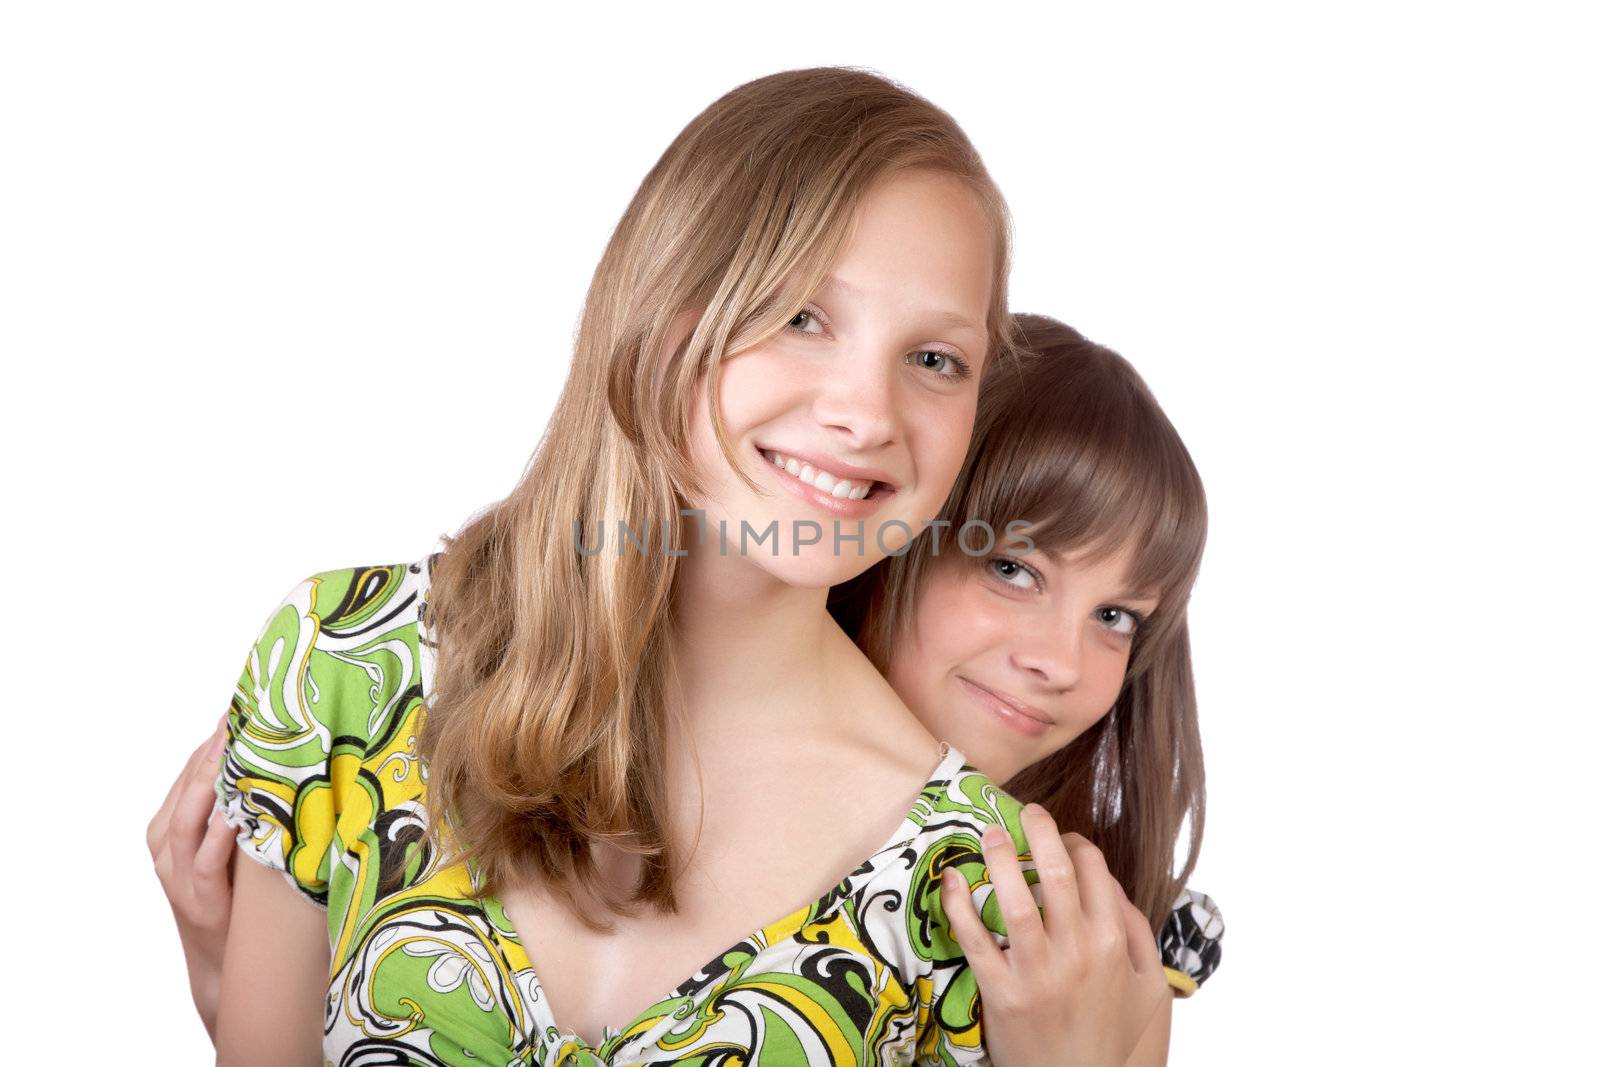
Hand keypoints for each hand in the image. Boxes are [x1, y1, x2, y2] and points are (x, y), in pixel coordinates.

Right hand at [146, 715, 236, 1042]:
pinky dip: (219, 835)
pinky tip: (236, 814)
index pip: (194, 766)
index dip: (217, 734)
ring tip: (234, 749)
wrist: (230, 962)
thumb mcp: (238, 840)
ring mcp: (176, 871)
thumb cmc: (240, 891)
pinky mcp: (195, 899)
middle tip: (244, 713)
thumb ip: (248, 800)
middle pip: (190, 783)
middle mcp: (167, 840)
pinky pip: (203, 860)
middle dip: (215, 748)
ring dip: (211, 782)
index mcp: (174, 820)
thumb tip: (291, 752)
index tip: (246, 700)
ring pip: (188, 816)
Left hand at [939, 804, 1168, 1066]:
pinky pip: (976, 939)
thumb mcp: (1150, 989)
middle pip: (1054, 874)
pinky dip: (959, 906)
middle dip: (1039, 832)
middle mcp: (1077, 952)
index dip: (1074, 843)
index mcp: (1113, 943)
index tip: (1060, 837)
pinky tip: (951, 880)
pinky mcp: (1002, 993)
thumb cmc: (1113, 1037)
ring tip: (988, 834)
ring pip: (1014, 900)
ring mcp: (1038, 972)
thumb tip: (1114, 888)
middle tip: (1024, 812)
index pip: (1093, 871)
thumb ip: (1138, 934)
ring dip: (999, 858)